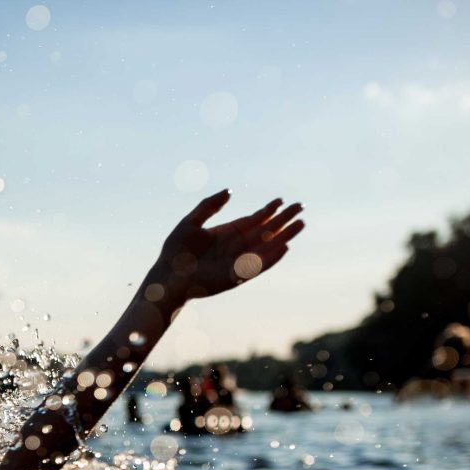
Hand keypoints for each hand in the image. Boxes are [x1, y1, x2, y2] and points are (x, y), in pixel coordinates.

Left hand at [152, 191, 303, 300]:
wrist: (168, 277)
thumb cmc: (175, 252)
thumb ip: (209, 206)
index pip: (253, 220)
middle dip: (283, 219)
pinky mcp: (237, 276)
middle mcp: (236, 246)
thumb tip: (230, 191)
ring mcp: (238, 261)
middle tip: (301, 206)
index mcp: (227, 233)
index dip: (268, 210)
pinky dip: (272, 257)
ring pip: (267, 246)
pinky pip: (259, 266)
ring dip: (284, 236)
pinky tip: (285, 247)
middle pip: (265, 231)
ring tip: (301, 223)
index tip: (281, 200)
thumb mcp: (191, 222)